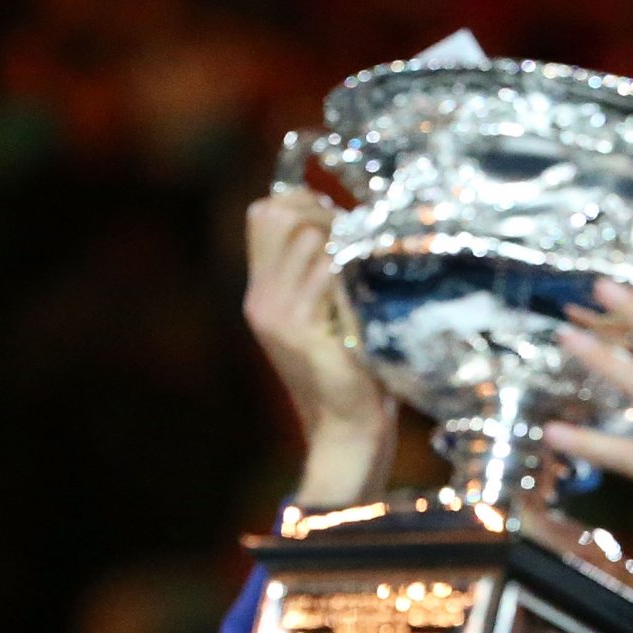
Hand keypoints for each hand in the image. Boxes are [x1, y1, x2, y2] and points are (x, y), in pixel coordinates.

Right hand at [244, 189, 395, 504]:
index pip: (263, 213)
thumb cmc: (354, 372)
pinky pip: (327, 269)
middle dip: (323, 211)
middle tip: (357, 238)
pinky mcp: (298, 327)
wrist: (348, 431)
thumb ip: (326, 272)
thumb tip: (347, 218)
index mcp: (263, 294)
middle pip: (278, 213)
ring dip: (345, 240)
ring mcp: (276, 313)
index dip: (301, 200)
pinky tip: (370, 293)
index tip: (339, 218)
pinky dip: (353, 270)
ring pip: (307, 234)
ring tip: (367, 268)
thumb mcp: (332, 315)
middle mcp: (261, 300)